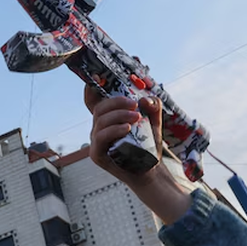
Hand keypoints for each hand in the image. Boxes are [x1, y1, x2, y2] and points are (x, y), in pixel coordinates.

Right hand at [86, 86, 190, 223]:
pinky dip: (114, 130)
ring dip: (119, 115)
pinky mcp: (97, 154)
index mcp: (107, 117)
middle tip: (135, 104)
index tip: (99, 75)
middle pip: (99, 107)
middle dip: (117, 102)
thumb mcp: (154, 122)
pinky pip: (101, 138)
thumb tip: (146, 99)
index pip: (94, 99)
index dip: (92, 87)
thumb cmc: (148, 145)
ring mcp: (96, 141)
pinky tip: (126, 129)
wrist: (150, 170)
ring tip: (136, 117)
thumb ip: (153, 107)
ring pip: (100, 120)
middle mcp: (98, 127)